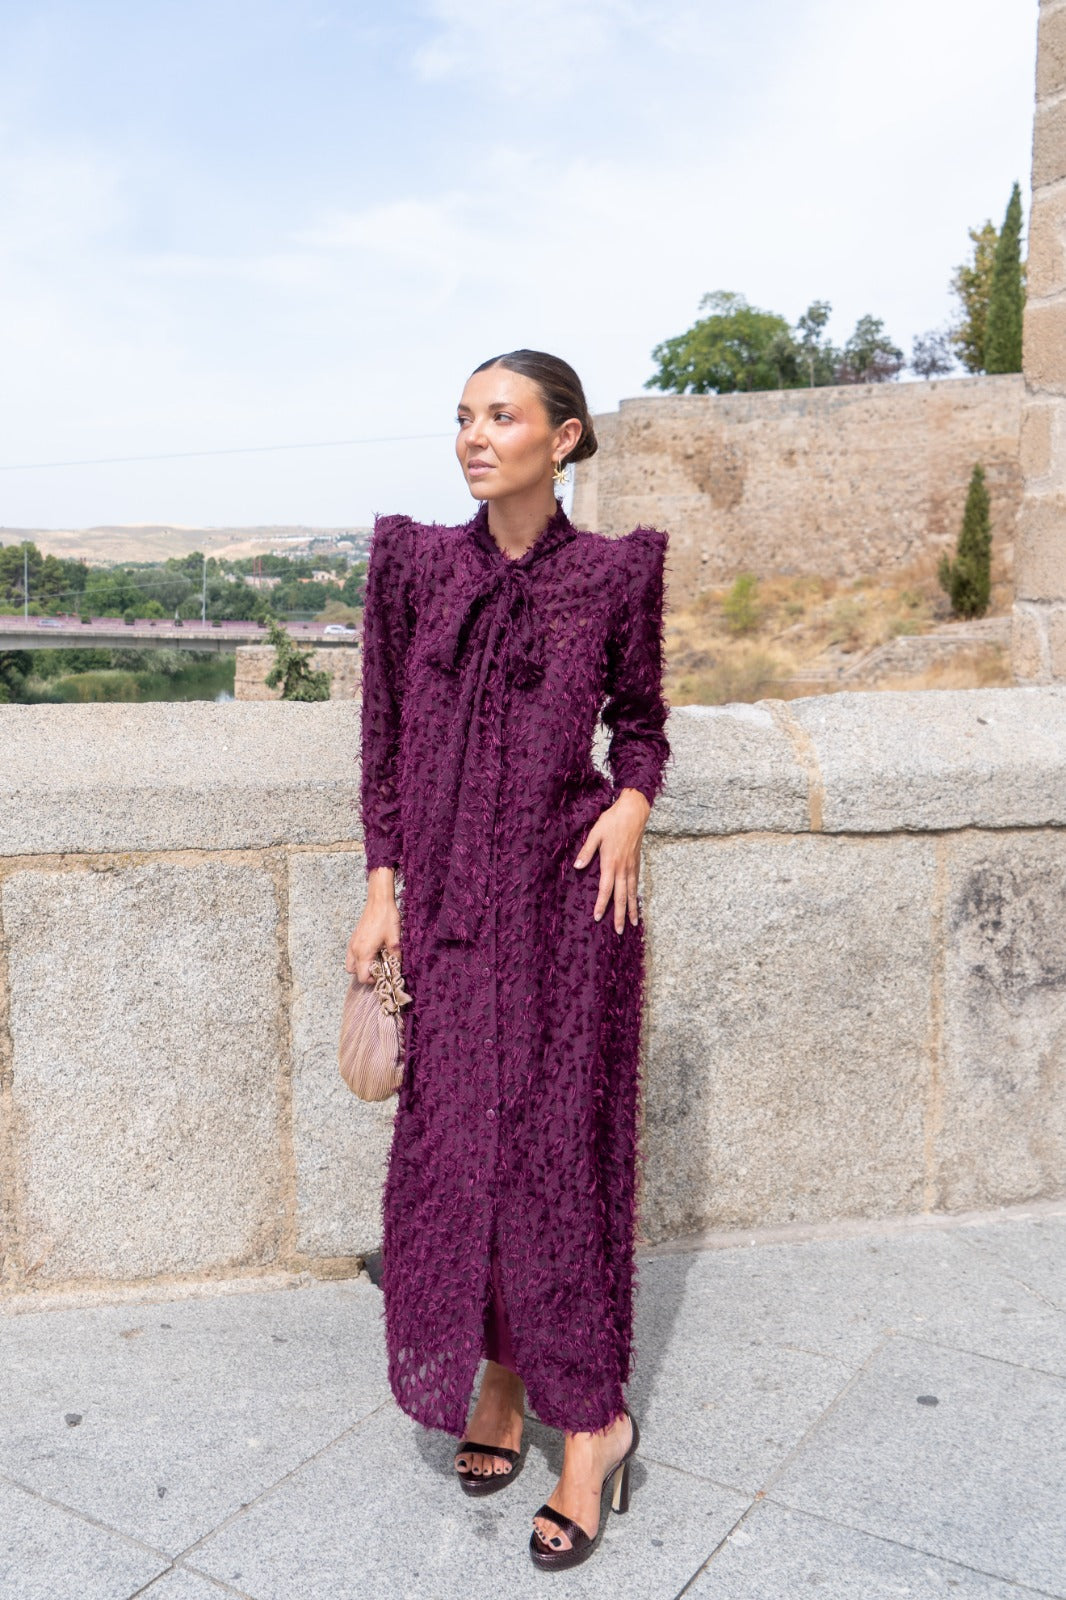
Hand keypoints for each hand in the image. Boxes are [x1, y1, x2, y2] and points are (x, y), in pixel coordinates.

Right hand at [346, 867, 401, 982]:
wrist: (378, 901)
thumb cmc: (386, 918)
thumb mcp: (395, 940)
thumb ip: (395, 957)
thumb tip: (397, 968)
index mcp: (364, 953)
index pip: (362, 977)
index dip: (373, 980)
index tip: (384, 974)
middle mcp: (354, 950)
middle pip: (354, 972)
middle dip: (366, 974)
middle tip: (379, 968)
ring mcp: (352, 943)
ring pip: (350, 963)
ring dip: (361, 966)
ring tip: (375, 960)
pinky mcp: (354, 937)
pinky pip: (351, 954)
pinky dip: (359, 957)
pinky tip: (372, 951)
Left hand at [573, 788, 651, 933]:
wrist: (634, 812)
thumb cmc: (612, 821)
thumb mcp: (595, 834)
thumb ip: (586, 851)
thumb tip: (577, 867)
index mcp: (610, 863)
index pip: (606, 890)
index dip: (602, 905)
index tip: (598, 918)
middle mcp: (623, 868)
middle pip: (622, 896)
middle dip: (620, 915)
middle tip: (620, 931)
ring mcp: (632, 866)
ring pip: (632, 892)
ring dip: (632, 909)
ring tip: (634, 923)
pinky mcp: (637, 862)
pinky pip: (637, 884)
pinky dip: (637, 896)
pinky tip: (637, 902)